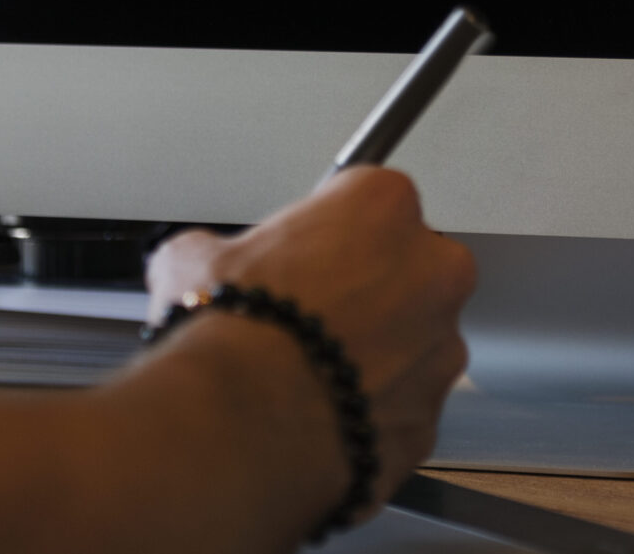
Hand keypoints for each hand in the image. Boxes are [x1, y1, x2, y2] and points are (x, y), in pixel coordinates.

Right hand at [145, 168, 475, 522]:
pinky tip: (320, 418)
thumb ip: (218, 251)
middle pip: (409, 270)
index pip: (367, 202)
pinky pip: (403, 410)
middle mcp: (430, 272)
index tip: (301, 256)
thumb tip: (201, 264)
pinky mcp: (429, 421)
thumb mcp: (193, 260)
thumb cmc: (230, 336)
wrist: (237, 430)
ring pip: (414, 346)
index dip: (328, 233)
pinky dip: (370, 414)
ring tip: (308, 375)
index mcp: (383, 208)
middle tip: (309, 314)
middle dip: (368, 291)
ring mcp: (440, 351)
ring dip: (374, 356)